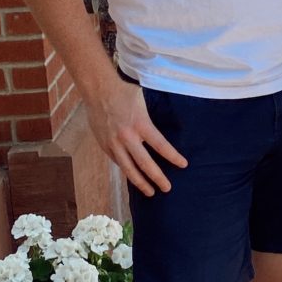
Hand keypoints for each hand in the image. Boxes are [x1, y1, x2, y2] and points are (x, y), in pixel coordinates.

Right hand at [87, 79, 187, 197]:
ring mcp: (114, 143)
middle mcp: (127, 137)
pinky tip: (134, 176)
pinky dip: (127, 171)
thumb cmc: (124, 92)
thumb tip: (164, 126)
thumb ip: (150, 117)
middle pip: (145, 163)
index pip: (161, 146)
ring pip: (129, 169)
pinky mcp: (104, 145)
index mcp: (140, 124)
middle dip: (158, 178)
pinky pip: (118, 162)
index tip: (183, 165)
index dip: (173, 157)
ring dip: (141, 182)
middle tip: (167, 188)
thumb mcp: (143, 101)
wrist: (98, 90)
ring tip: (150, 192)